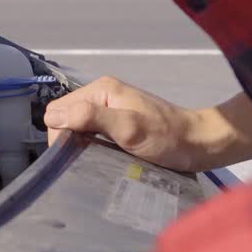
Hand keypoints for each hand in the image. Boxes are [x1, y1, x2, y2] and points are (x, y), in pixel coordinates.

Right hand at [43, 76, 205, 170]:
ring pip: (79, 128)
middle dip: (70, 140)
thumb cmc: (166, 137)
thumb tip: (52, 116)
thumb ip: (92, 118)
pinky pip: (92, 134)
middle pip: (67, 118)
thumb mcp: (129, 128)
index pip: (58, 109)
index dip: (60, 134)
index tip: (75, 156)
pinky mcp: (118, 124)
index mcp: (101, 89)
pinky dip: (92, 147)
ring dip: (82, 146)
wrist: (199, 144)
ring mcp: (110, 110)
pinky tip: (104, 159)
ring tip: (96, 162)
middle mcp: (102, 95)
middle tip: (87, 162)